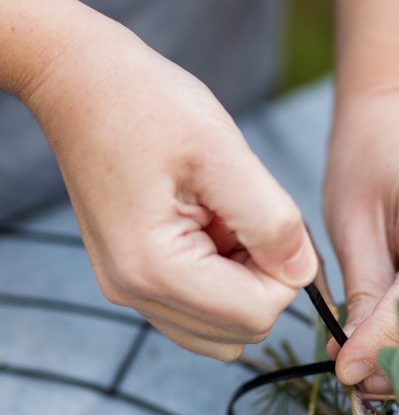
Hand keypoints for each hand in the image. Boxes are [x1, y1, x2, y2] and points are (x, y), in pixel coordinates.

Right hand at [25, 19, 317, 359]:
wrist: (79, 82)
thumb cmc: (146, 103)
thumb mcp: (223, 151)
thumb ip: (271, 219)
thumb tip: (303, 272)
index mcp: (156, 268)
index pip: (258, 314)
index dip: (286, 273)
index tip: (276, 220)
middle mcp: (136, 293)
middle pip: (241, 331)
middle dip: (265, 280)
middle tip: (250, 216)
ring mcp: (129, 290)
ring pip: (221, 331)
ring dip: (243, 284)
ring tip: (225, 221)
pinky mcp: (131, 278)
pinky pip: (196, 312)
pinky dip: (219, 282)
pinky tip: (209, 229)